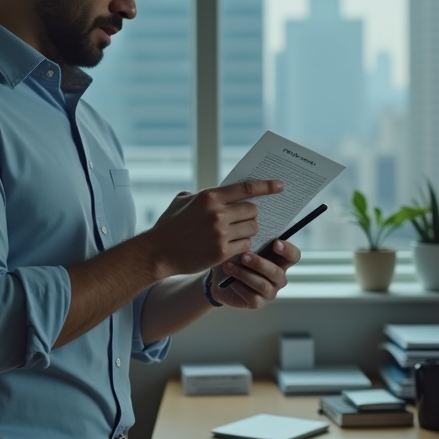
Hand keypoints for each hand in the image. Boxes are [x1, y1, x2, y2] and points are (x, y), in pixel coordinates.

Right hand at [147, 179, 284, 278]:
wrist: (158, 252)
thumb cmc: (168, 226)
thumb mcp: (181, 202)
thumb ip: (200, 195)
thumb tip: (218, 192)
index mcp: (209, 197)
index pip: (246, 188)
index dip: (267, 186)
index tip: (280, 186)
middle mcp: (217, 213)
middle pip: (253, 210)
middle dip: (251, 215)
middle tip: (244, 219)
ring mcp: (221, 233)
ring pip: (252, 229)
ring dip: (248, 232)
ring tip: (236, 234)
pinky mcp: (222, 251)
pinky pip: (246, 246)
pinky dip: (243, 247)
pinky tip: (233, 247)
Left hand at [210, 239, 301, 309]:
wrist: (219, 279)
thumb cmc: (235, 258)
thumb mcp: (243, 247)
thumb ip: (253, 240)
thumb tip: (252, 227)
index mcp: (279, 261)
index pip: (294, 256)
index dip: (287, 250)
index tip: (275, 243)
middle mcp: (278, 277)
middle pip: (277, 272)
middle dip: (259, 263)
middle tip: (243, 256)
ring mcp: (270, 292)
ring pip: (263, 285)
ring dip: (245, 275)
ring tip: (229, 267)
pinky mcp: (258, 303)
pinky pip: (253, 297)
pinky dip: (240, 288)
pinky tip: (230, 281)